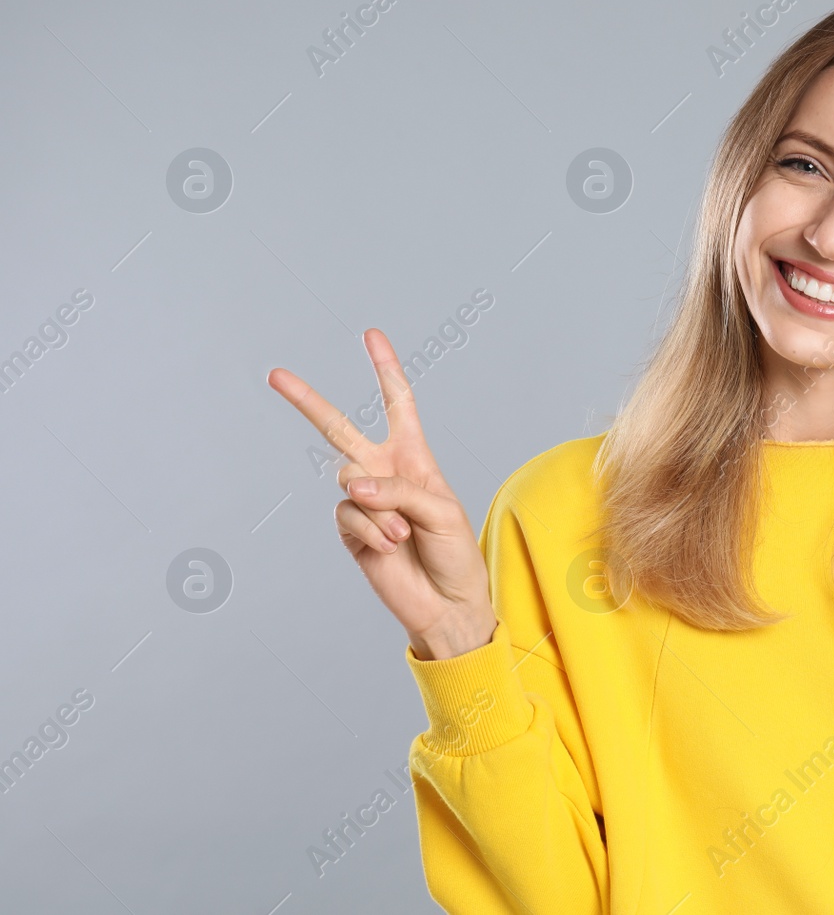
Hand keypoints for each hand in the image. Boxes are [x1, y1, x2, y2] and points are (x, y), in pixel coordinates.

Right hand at [268, 329, 497, 660]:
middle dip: (307, 400)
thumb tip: (352, 484)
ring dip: (381, 509)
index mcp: (413, 458)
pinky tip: (390, 547)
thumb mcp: (441, 511)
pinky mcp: (350, 530)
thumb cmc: (454, 553)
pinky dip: (371, 530)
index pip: (397, 404)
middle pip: (338, 428)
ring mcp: (363, 502)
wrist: (445, 603)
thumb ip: (399, 490)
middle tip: (275, 374)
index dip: (385, 369)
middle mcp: (383, 473)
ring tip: (404, 535)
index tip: (371, 335)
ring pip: (350, 480)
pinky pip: (348, 515)